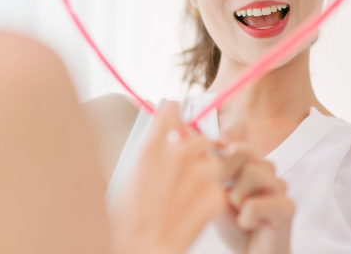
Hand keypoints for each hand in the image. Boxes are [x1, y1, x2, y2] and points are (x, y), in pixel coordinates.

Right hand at [109, 102, 226, 253]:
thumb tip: (160, 144)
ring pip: (215, 160)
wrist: (144, 248)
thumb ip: (150, 154)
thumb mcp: (129, 177)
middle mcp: (178, 154)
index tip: (178, 119)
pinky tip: (198, 209)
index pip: (171, 110)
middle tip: (188, 168)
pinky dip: (214, 195)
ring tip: (193, 194)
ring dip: (209, 172)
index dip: (176, 114)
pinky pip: (221, 186)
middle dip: (197, 149)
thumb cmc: (129, 221)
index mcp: (151, 147)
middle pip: (200, 136)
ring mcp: (201, 174)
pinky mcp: (216, 194)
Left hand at [212, 145, 293, 253]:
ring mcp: (280, 187)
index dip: (223, 139)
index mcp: (249, 162)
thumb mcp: (214, 193)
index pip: (236, 137)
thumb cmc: (233, 224)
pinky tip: (250, 225)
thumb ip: (212, 168)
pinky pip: (254, 205)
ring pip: (252, 173)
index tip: (214, 147)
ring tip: (240, 212)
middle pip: (242, 150)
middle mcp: (267, 170)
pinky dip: (245, 219)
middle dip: (224, 172)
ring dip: (235, 199)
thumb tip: (206, 140)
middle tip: (224, 196)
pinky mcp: (288, 208)